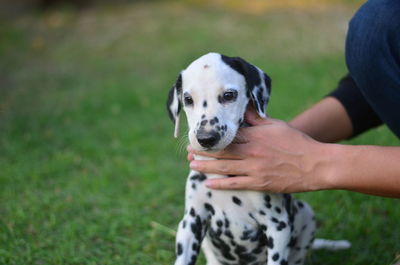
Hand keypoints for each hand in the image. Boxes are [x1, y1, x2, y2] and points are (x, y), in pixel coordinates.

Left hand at [188, 106, 328, 192]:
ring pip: (224, 167)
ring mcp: (254, 168)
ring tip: (192, 165)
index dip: (210, 138)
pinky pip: (236, 184)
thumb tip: (243, 107)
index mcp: (254, 135)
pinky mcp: (260, 183)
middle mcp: (251, 151)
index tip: (198, 137)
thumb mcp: (277, 125)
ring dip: (206, 167)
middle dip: (202, 151)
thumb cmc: (297, 142)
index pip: (227, 136)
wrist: (316, 164)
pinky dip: (221, 184)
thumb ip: (257, 119)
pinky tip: (209, 184)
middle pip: (221, 151)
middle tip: (188, 152)